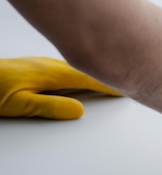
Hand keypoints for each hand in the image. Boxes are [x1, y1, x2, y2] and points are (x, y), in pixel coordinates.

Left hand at [0, 57, 121, 119]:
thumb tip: (79, 111)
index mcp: (49, 74)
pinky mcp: (36, 66)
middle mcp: (48, 64)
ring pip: (78, 65)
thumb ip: (50, 107)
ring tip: (112, 74)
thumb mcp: (19, 106)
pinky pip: (68, 66)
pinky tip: (83, 73)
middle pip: (87, 68)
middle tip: (129, 74)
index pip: (87, 78)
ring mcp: (43, 63)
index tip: (125, 87)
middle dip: (107, 72)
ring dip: (95, 69)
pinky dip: (82, 69)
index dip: (108, 83)